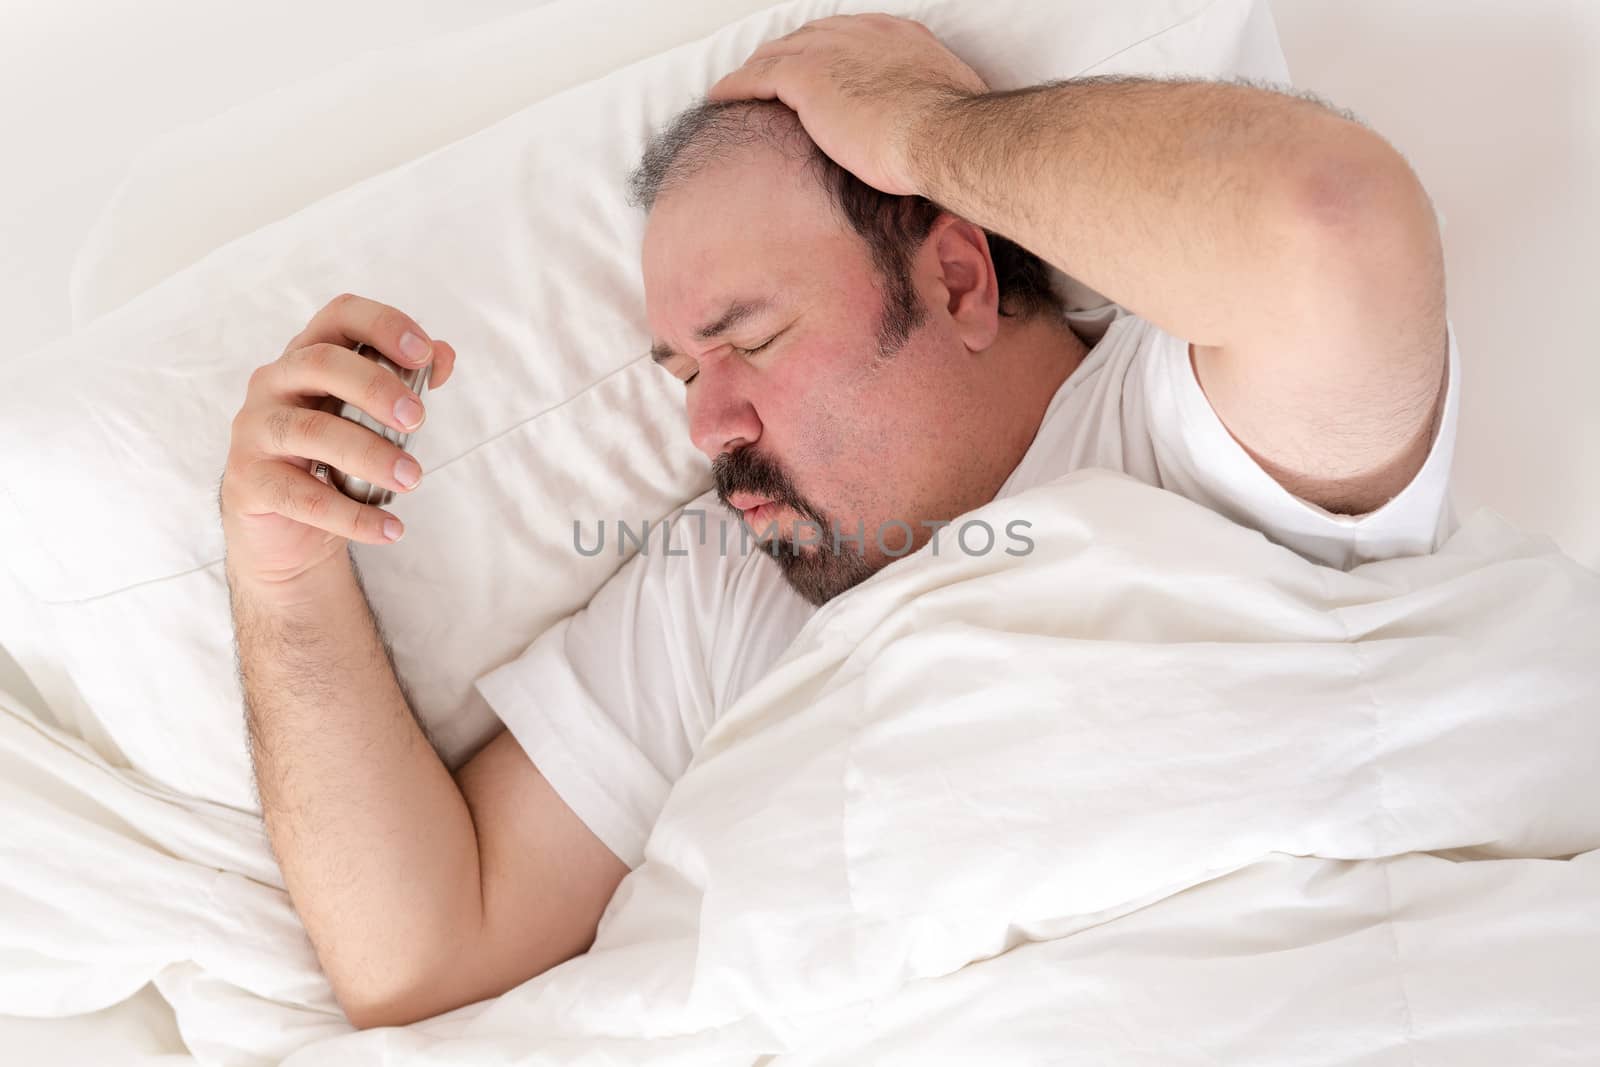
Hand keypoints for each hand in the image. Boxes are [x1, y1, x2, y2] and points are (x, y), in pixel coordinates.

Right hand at [220, 293, 457, 588]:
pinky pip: (303, 497)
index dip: (383, 324)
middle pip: (321, 362)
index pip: (340, 316)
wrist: (286, 528)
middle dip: (376, 387)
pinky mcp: (249, 482)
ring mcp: (255, 431)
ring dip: (371, 455)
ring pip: (313, 431)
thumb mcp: (372, 420)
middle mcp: (273, 383)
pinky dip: (353, 516)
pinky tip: (391, 529)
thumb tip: (445, 354)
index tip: (425, 352)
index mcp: (308, 357)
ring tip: (413, 479)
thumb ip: (407, 384)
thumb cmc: (334, 460)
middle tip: (419, 420)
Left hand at [707, 13, 986, 196]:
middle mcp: (864, 33)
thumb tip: (934, 139)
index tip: (817, 74)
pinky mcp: (806, 75)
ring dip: (755, 71)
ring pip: (778, 53)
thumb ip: (931, 114)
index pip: (852, 39)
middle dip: (787, 57)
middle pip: (810, 38)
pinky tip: (720, 99)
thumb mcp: (950, 114)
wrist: (945, 138)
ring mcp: (833, 50)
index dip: (828, 55)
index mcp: (901, 38)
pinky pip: (757, 76)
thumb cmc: (955, 140)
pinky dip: (736, 86)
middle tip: (768, 79)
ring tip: (737, 89)